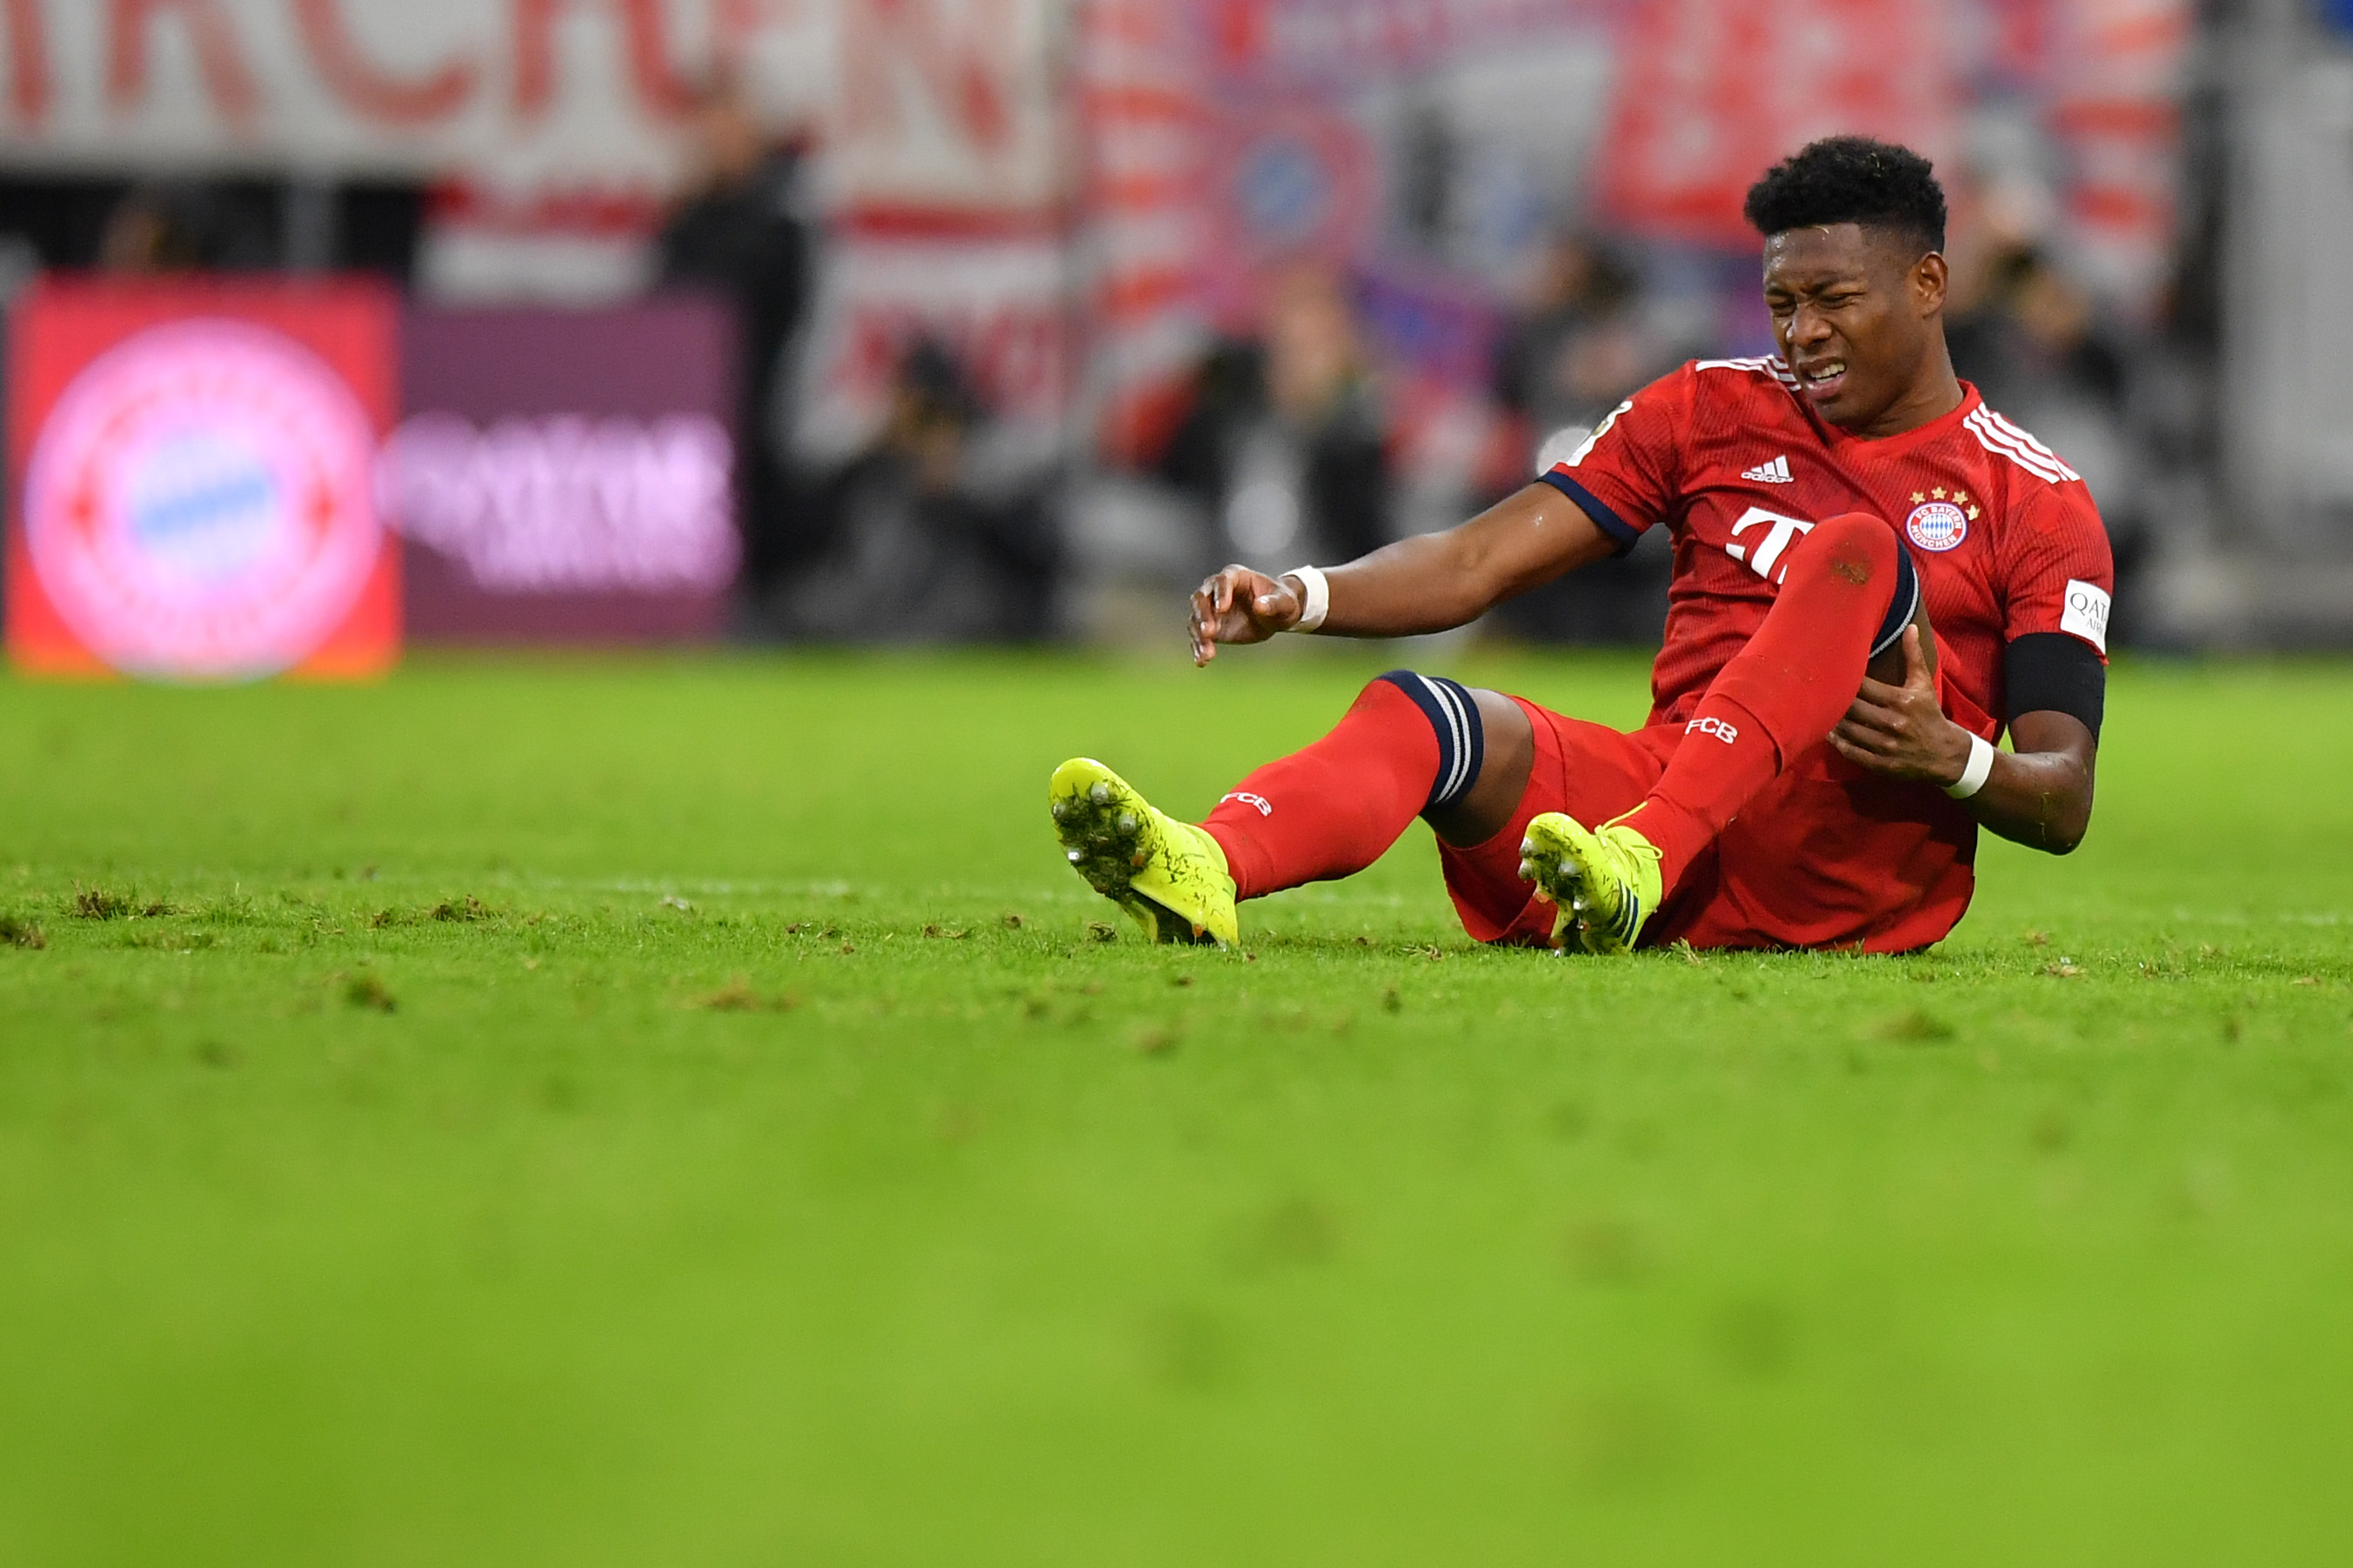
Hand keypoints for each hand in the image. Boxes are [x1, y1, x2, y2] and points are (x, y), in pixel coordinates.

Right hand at [1189, 564, 1300, 665]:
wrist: (1276, 616)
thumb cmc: (1282, 601)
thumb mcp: (1284, 602)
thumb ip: (1273, 603)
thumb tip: (1259, 606)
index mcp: (1235, 576)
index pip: (1222, 581)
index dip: (1220, 594)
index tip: (1221, 610)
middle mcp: (1217, 590)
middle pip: (1200, 598)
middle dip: (1202, 615)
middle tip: (1208, 632)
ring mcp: (1211, 609)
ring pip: (1196, 619)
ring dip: (1199, 636)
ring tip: (1207, 654)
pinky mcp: (1210, 627)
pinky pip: (1200, 637)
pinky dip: (1199, 648)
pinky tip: (1202, 661)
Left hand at [1828, 625, 1973, 784]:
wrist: (1945, 754)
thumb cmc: (1929, 714)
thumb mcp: (1923, 684)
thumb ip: (1913, 656)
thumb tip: (1910, 627)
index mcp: (1901, 701)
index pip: (1863, 687)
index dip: (1843, 680)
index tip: (1828, 673)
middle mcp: (1892, 723)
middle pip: (1851, 709)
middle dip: (1833, 700)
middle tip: (1814, 691)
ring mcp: (1885, 745)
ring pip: (1848, 731)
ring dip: (1831, 721)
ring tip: (1816, 711)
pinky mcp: (1880, 764)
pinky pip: (1851, 752)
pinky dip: (1838, 742)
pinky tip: (1828, 733)